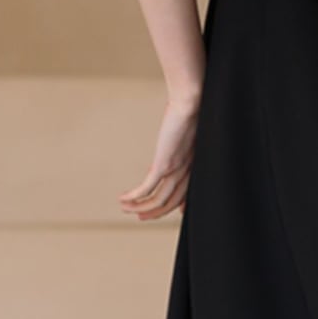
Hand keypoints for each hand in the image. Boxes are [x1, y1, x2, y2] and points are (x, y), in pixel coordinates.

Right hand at [119, 94, 201, 219]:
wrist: (192, 102)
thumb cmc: (191, 111)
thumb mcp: (186, 132)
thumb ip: (180, 142)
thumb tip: (171, 144)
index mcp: (194, 165)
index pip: (185, 193)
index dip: (176, 206)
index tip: (166, 212)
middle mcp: (187, 171)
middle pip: (171, 202)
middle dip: (154, 212)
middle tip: (140, 216)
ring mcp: (176, 169)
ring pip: (158, 200)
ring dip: (140, 207)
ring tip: (126, 208)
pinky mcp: (165, 164)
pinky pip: (147, 188)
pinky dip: (134, 197)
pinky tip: (123, 198)